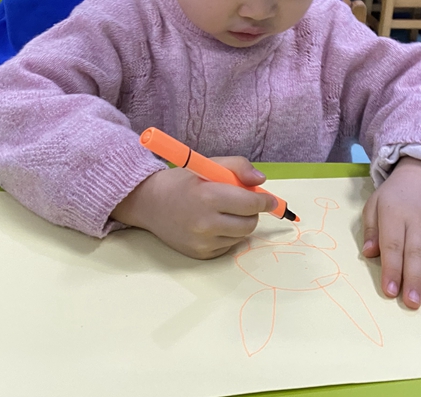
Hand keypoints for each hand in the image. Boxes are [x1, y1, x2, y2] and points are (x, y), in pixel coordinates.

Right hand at [112, 156, 275, 259]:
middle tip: (243, 203)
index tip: (270, 200)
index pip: (250, 204)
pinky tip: (213, 224)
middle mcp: (205, 223)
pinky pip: (228, 246)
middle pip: (249, 224)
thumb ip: (237, 167)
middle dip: (252, 213)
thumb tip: (260, 181)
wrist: (150, 203)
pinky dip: (227, 236)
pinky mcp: (200, 254)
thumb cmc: (181, 182)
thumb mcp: (208, 165)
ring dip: (240, 224)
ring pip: (241, 236)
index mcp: (208, 196)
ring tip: (223, 212)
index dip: (265, 201)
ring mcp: (202, 242)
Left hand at [362, 157, 420, 308]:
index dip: (392, 269)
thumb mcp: (373, 206)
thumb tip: (369, 253)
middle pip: (417, 253)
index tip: (390, 291)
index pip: (393, 245)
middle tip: (412, 302)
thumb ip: (371, 230)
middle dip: (415, 280)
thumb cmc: (392, 198)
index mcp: (394, 215)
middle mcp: (418, 222)